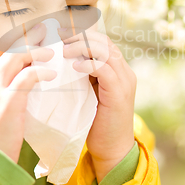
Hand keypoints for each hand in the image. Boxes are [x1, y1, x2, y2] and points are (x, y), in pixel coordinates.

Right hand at [0, 23, 56, 162]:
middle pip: (9, 53)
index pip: (3, 60)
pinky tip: (52, 74)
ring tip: (52, 51)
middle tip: (45, 32)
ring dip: (36, 51)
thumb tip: (24, 95)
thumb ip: (4, 101)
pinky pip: (27, 76)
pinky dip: (41, 72)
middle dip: (28, 40)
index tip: (34, 41)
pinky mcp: (7, 101)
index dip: (20, 50)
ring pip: (16, 58)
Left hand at [60, 29, 135, 181]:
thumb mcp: (88, 93)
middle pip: (105, 42)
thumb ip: (83, 77)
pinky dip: (89, 64)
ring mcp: (124, 81)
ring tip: (64, 50)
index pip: (103, 42)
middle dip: (81, 36)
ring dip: (82, 47)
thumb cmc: (96, 123)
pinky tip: (74, 66)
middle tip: (60, 38)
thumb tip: (61, 60)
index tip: (61, 34)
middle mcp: (124, 72)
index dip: (82, 35)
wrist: (112, 149)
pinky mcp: (119, 93)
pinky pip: (105, 69)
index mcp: (118, 70)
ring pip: (106, 51)